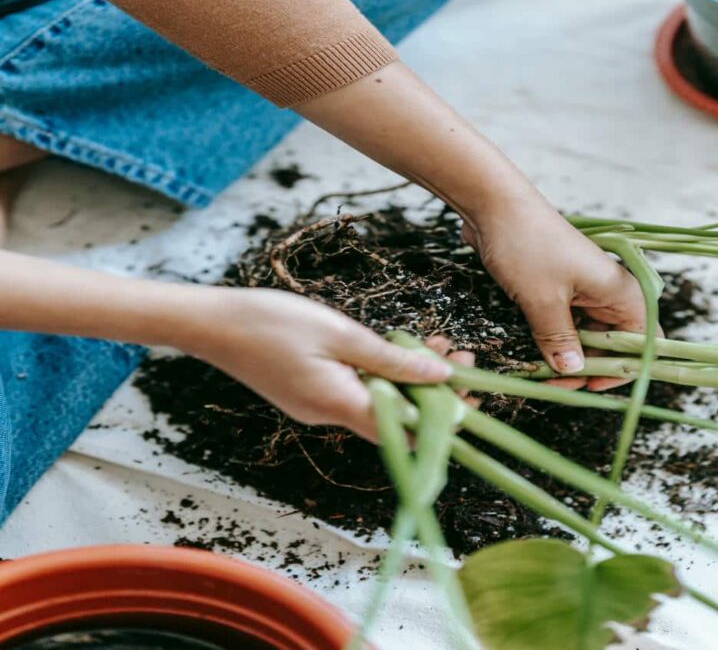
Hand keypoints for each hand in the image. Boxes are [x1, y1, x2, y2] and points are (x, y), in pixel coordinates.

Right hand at [177, 288, 452, 441]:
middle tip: (460, 357)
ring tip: (435, 344)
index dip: (443, 417)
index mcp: (340, 404)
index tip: (471, 390)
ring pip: (378, 402)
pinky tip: (394, 347)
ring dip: (409, 378)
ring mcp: (317, 406)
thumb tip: (440, 376)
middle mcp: (330, 415)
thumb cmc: (271, 322)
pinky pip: (356, 392)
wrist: (212, 325)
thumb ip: (391, 359)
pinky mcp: (308, 394)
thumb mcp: (340, 334)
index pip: (407, 430)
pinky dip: (382, 374)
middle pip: (397, 418)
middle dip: (433, 392)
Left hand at [462, 188, 646, 390]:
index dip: (618, 369)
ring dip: (564, 354)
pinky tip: (531, 353)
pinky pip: (560, 321)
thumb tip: (572, 370)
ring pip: (582, 334)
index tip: (587, 386)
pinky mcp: (554, 287)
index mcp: (619, 291)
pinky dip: (548, 338)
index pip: (639, 342)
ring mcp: (579, 288)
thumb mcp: (543, 300)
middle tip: (554, 383)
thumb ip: (559, 339)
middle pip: (609, 342)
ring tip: (540, 372)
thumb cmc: (527, 245)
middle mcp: (605, 291)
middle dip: (584, 366)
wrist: (493, 205)